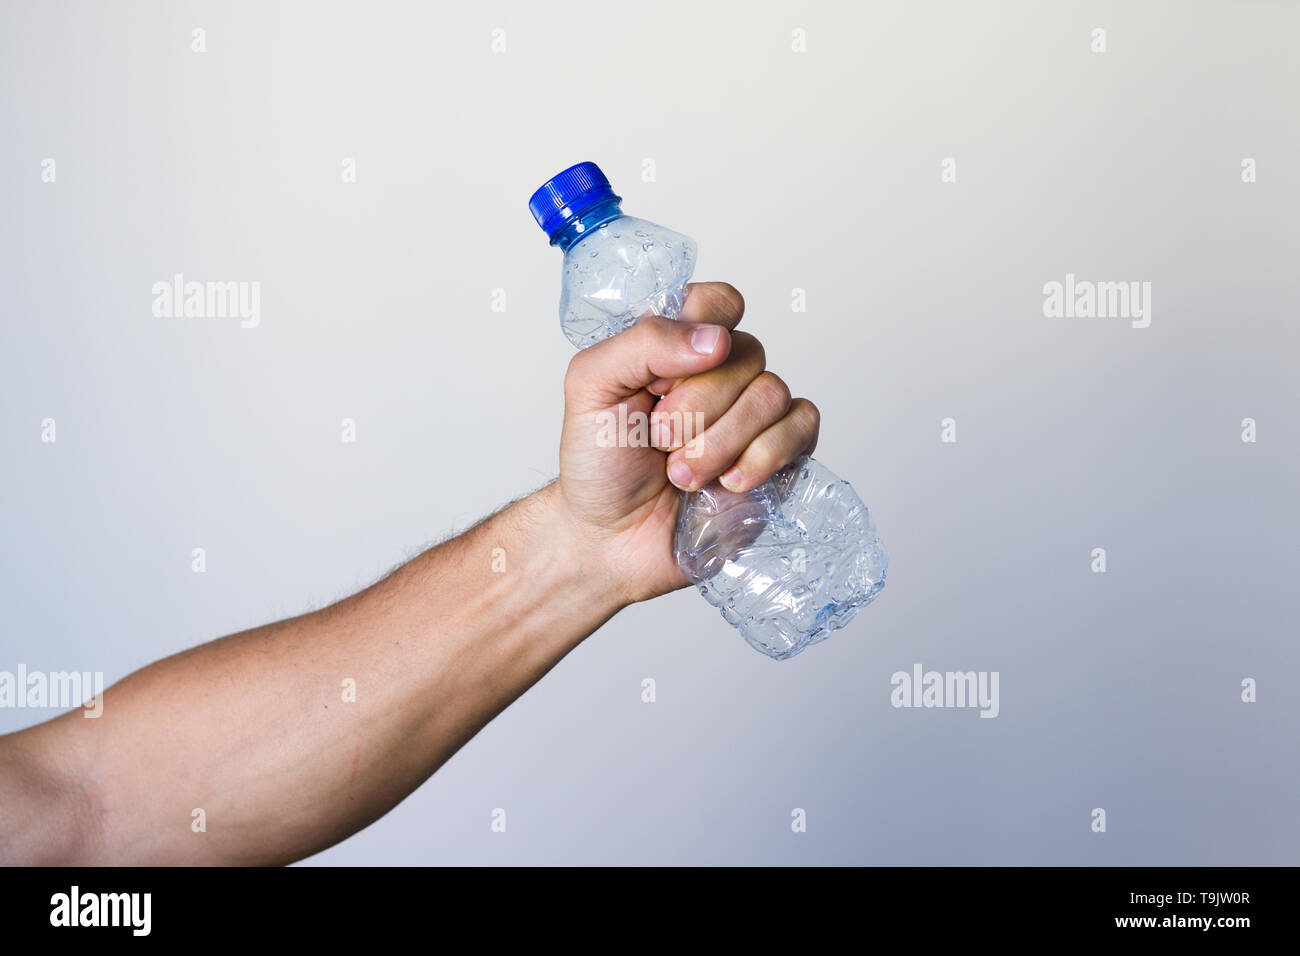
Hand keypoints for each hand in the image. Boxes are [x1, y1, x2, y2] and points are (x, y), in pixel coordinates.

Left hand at [555, 282, 821, 604]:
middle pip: (746, 351)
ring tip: (681, 473)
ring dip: (720, 441)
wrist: (611, 541)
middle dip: (695, 407)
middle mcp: (722, 373)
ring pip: (772, 393)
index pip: (718, 302)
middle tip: (658, 440)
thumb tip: (714, 339)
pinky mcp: (781, 455)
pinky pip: (801, 427)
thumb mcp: (591, 388)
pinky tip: (727, 482)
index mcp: (678, 346)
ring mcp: (754, 414)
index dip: (701, 330)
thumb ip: (641, 345)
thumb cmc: (599, 465)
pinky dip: (762, 457)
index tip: (663, 377)